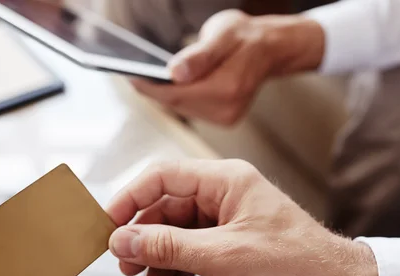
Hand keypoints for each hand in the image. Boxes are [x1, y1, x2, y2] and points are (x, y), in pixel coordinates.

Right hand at [107, 160, 377, 275]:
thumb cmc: (300, 264)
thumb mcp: (225, 257)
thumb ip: (170, 247)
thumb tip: (124, 239)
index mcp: (226, 180)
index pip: (162, 177)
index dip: (130, 199)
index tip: (108, 224)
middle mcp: (224, 195)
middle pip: (164, 210)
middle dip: (146, 243)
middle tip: (130, 267)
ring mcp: (226, 221)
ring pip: (175, 237)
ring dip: (164, 267)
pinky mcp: (230, 244)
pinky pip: (191, 254)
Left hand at [131, 9, 324, 124]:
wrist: (268, 49)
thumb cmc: (244, 37)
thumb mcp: (222, 34)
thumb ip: (199, 56)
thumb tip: (174, 73)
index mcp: (227, 88)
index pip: (177, 94)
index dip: (151, 87)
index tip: (131, 77)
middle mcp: (227, 108)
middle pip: (177, 104)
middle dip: (155, 91)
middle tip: (134, 75)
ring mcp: (226, 117)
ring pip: (183, 108)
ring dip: (166, 95)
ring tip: (147, 79)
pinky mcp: (225, 118)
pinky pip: (192, 109)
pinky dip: (180, 98)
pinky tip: (170, 86)